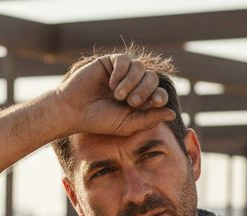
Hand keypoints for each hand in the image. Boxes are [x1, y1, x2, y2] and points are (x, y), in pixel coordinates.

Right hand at [54, 53, 175, 138]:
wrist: (73, 110)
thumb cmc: (99, 121)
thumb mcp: (127, 124)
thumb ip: (149, 119)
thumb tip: (173, 114)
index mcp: (139, 100)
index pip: (159, 92)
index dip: (160, 95)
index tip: (155, 102)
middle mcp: (133, 84)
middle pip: (152, 78)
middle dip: (145, 90)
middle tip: (130, 102)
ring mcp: (122, 72)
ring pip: (140, 67)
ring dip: (131, 82)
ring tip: (118, 95)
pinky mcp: (110, 63)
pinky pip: (125, 60)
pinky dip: (121, 72)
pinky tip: (111, 83)